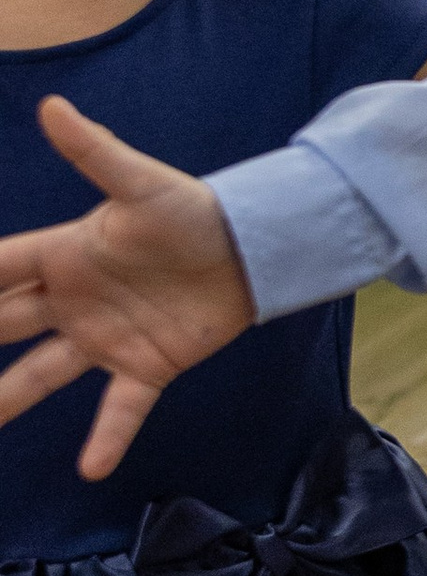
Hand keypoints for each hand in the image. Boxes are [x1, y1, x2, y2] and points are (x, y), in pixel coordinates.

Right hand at [0, 97, 254, 477]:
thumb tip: (53, 107)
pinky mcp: (147, 365)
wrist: (253, 246)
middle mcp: (73, 300)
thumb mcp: (142, 183)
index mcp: (64, 255)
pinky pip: (120, 407)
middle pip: (3, 325)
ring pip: (43, 374)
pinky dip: (107, 437)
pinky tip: (91, 467)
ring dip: (10, 398)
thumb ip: (95, 154)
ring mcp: (106, 336)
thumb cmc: (193, 208)